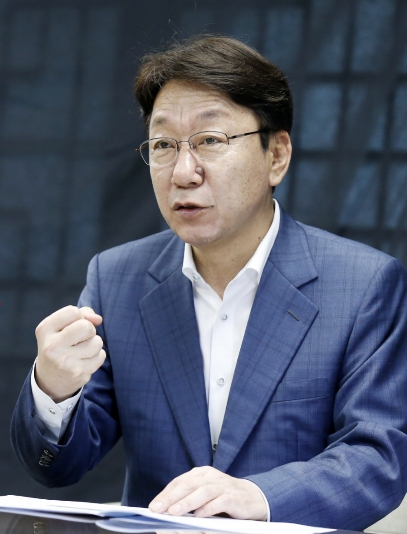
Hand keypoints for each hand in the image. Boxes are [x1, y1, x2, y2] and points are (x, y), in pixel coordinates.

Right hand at [35, 305, 105, 401]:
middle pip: (87, 326)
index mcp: (45, 329)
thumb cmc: (60, 345)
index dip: (79, 317)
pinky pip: (101, 356)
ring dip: (94, 344)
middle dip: (89, 330)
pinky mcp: (78, 373)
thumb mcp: (60, 326)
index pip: (73, 311)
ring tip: (82, 350)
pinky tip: (84, 361)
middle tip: (81, 338)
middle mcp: (52, 346)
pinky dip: (97, 356)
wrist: (49, 380)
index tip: (72, 326)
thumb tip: (98, 319)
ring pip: (97, 342)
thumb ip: (81, 314)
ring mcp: (65, 362)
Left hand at [149, 466, 266, 520]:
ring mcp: (223, 486)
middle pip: (189, 484)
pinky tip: (199, 516)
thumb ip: (189, 498)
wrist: (252, 497)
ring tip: (174, 512)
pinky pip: (220, 501)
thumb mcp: (204, 493)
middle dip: (172, 497)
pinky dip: (208, 508)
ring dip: (187, 502)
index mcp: (201, 473)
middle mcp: (211, 476)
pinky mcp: (234, 497)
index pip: (180, 481)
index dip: (166, 493)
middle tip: (158, 509)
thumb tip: (166, 509)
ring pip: (203, 491)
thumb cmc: (224, 496)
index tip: (153, 506)